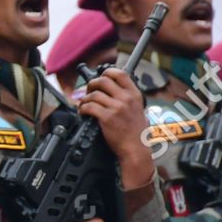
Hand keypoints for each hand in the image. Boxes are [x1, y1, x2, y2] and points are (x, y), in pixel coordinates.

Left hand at [77, 68, 153, 187]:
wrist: (135, 149)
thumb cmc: (136, 133)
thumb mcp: (138, 110)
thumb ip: (127, 98)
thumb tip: (112, 89)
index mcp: (135, 95)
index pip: (120, 73)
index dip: (107, 72)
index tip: (101, 76)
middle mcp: (126, 99)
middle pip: (103, 81)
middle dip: (92, 84)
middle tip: (89, 91)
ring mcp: (117, 108)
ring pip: (93, 94)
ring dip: (85, 99)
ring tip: (84, 104)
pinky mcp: (107, 118)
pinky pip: (89, 106)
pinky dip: (82, 108)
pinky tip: (83, 112)